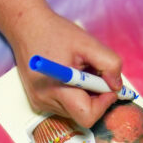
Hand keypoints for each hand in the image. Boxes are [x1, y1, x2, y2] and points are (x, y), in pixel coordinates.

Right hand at [10, 10, 123, 127]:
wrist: (26, 27)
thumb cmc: (56, 33)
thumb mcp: (89, 43)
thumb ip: (109, 64)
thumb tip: (117, 86)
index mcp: (57, 88)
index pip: (87, 116)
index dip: (103, 104)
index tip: (108, 86)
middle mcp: (45, 101)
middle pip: (82, 114)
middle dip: (95, 97)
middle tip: (94, 74)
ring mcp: (40, 102)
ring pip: (74, 110)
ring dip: (84, 95)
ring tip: (78, 71)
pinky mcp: (37, 101)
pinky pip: (64, 106)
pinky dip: (73, 94)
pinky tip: (69, 75)